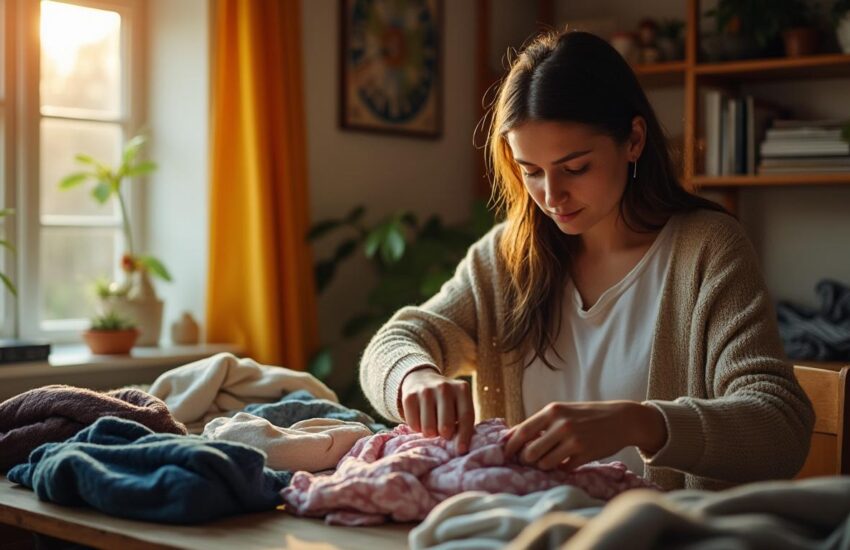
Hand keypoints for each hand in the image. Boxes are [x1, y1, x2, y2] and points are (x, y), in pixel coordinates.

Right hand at [399, 367, 474, 452]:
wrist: (422, 380)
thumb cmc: (446, 402)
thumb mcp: (459, 405)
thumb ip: (462, 423)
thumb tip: (460, 448)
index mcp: (461, 389)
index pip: (465, 416)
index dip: (464, 436)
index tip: (461, 451)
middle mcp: (444, 387)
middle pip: (446, 426)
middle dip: (444, 435)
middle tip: (443, 432)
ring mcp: (425, 391)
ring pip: (428, 429)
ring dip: (430, 433)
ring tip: (432, 424)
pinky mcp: (409, 396)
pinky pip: (414, 425)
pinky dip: (417, 428)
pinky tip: (421, 419)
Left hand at [503, 401, 666, 470]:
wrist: (620, 419)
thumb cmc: (585, 415)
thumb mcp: (562, 411)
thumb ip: (539, 423)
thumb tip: (510, 436)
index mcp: (553, 411)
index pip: (523, 432)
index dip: (510, 445)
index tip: (505, 454)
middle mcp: (562, 425)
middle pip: (531, 452)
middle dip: (527, 460)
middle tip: (530, 460)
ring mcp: (574, 441)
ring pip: (545, 464)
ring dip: (545, 465)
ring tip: (552, 459)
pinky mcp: (585, 455)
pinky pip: (563, 469)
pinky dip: (562, 467)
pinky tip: (569, 460)